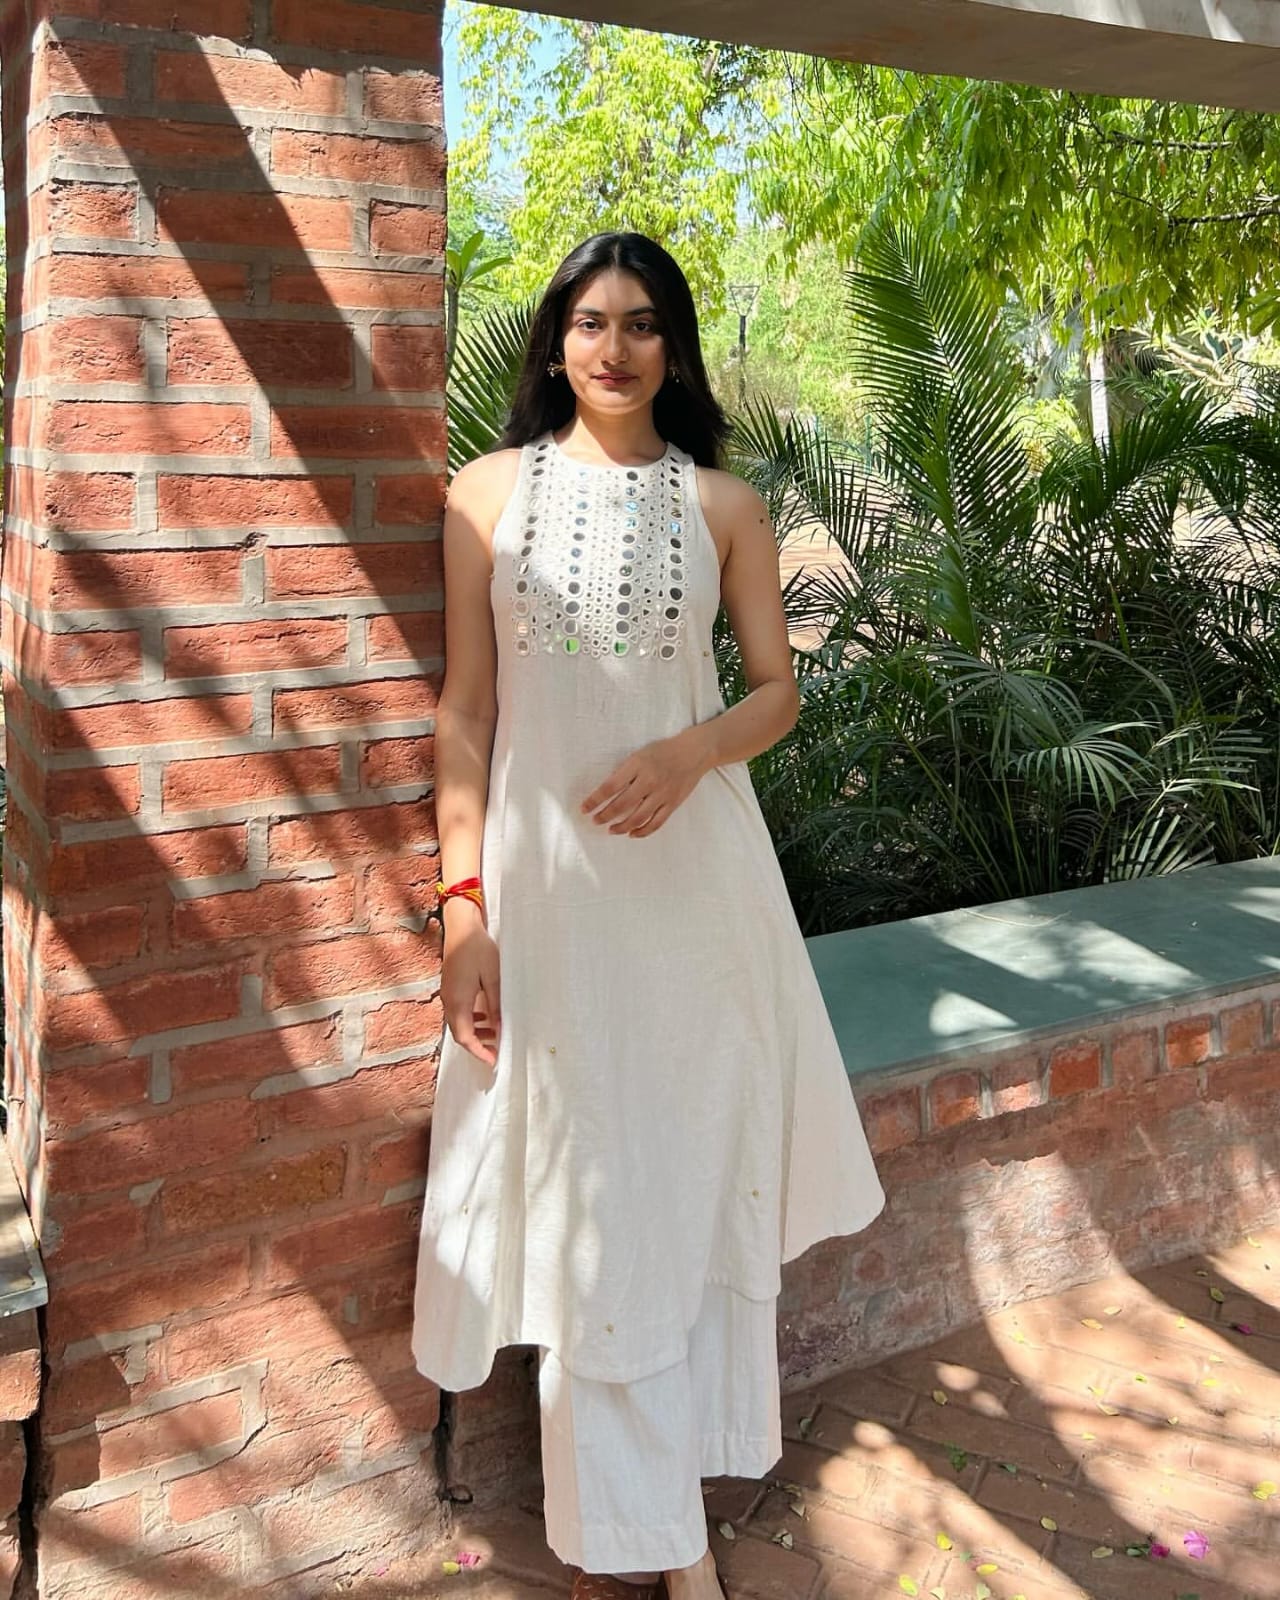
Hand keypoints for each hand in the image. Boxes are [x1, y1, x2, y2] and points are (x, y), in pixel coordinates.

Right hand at [440, 902, 501, 1066]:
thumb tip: (499, 1030)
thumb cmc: (478, 949)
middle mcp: (449, 1001)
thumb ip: (495, 1006)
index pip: (465, 1038)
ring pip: (459, 1023)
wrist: (461, 927)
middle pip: (460, 1034)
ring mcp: (447, 995)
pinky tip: (485, 1015)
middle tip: (496, 1051)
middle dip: (477, 1046)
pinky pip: (458, 1012)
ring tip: (494, 1034)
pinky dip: (471, 1019)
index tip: (493, 1061)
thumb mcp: (494, 978)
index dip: (479, 1052)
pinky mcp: (450, 988)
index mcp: (458, 1002)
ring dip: (475, 1032)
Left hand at [580, 730, 708, 837]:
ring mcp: (662, 795)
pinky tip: (632, 833)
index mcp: (637, 766)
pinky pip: (655, 823)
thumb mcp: (639, 755)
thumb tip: (607, 792)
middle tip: (595, 820)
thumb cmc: (663, 751)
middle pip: (621, 805)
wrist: (694, 752)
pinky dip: (642, 831)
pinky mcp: (672, 804)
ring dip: (621, 827)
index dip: (595, 800)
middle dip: (605, 816)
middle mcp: (649, 781)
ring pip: (637, 818)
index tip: (584, 808)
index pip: (610, 787)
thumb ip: (625, 772)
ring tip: (610, 830)